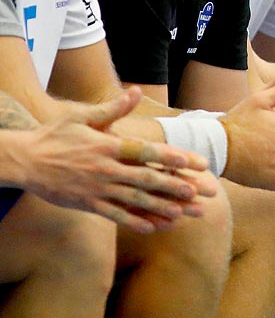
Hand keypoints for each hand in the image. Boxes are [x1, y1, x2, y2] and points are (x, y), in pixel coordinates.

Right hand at [21, 89, 215, 232]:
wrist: (23, 161)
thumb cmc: (55, 136)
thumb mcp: (82, 117)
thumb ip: (113, 108)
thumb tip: (136, 91)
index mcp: (109, 146)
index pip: (148, 153)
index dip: (174, 158)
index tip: (197, 163)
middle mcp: (107, 169)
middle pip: (150, 180)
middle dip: (181, 186)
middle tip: (207, 193)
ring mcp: (98, 189)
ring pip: (137, 201)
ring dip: (165, 207)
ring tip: (189, 213)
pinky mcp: (87, 204)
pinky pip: (116, 215)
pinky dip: (136, 221)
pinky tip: (155, 227)